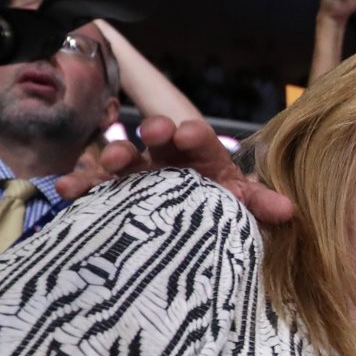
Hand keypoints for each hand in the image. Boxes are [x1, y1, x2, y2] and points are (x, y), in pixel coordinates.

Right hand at [55, 116, 294, 223]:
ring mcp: (140, 175)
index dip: (193, 134)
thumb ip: (258, 203)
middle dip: (155, 133)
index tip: (186, 132)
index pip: (199, 138)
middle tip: (150, 132)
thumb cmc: (217, 202)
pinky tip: (66, 188)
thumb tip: (288, 210)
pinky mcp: (117, 194)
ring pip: (127, 160)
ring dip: (118, 156)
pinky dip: (83, 186)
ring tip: (111, 159)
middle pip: (160, 140)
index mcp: (202, 156)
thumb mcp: (237, 200)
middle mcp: (169, 159)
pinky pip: (97, 187)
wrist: (192, 223)